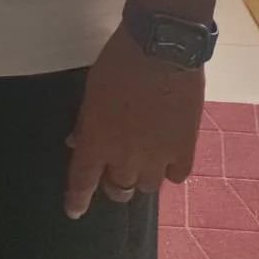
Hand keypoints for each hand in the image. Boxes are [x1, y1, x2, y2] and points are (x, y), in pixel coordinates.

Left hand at [64, 24, 203, 219]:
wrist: (161, 48)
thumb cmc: (119, 62)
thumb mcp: (92, 89)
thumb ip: (86, 120)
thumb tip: (78, 141)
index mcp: (98, 139)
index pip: (83, 180)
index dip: (77, 199)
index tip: (73, 211)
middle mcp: (126, 156)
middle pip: (119, 189)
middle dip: (113, 182)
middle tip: (115, 167)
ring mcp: (158, 156)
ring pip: (147, 186)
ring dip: (141, 175)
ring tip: (143, 158)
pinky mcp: (185, 150)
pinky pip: (176, 176)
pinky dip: (170, 169)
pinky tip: (168, 154)